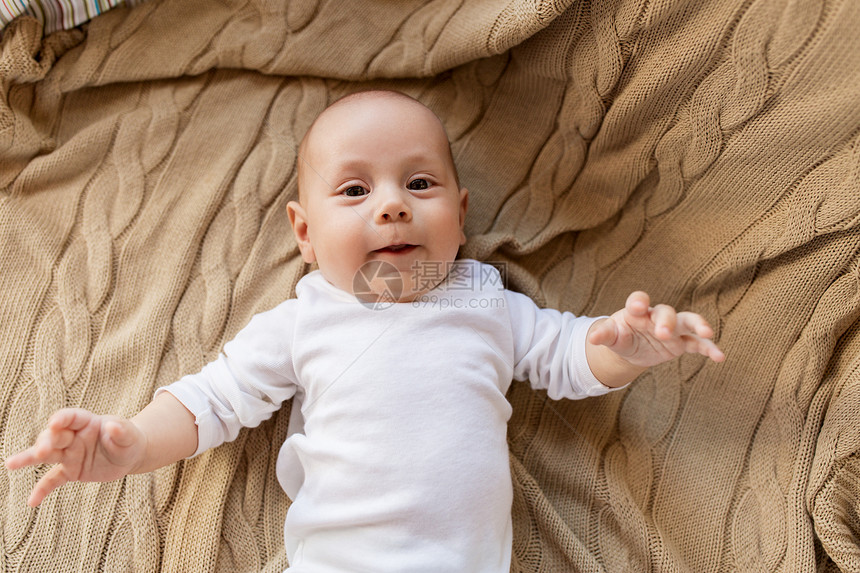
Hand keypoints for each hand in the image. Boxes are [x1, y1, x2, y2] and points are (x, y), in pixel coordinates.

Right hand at [5, 409, 145, 506]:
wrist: (130, 455)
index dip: (62, 419)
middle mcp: (73, 437)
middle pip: (54, 437)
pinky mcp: (70, 471)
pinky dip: (43, 489)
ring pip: (46, 456)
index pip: (70, 417)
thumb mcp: (130, 435)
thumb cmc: (128, 439)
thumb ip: (122, 430)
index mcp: (87, 422)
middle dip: (46, 442)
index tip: (55, 423)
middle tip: (42, 452)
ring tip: (10, 463)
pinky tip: (32, 501)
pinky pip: (53, 480)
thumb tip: (111, 426)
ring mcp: (69, 454)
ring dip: (29, 459)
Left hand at [588, 291, 724, 371]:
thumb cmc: (620, 336)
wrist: (632, 348)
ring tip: (708, 332)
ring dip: (698, 325)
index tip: (639, 306)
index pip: (639, 300)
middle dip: (666, 321)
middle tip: (663, 333)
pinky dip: (709, 348)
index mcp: (636, 311)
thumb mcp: (610, 336)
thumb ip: (603, 334)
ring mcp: (672, 328)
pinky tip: (720, 356)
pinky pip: (698, 343)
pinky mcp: (682, 341)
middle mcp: (656, 316)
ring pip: (688, 321)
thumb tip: (592, 338)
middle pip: (665, 312)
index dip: (639, 301)